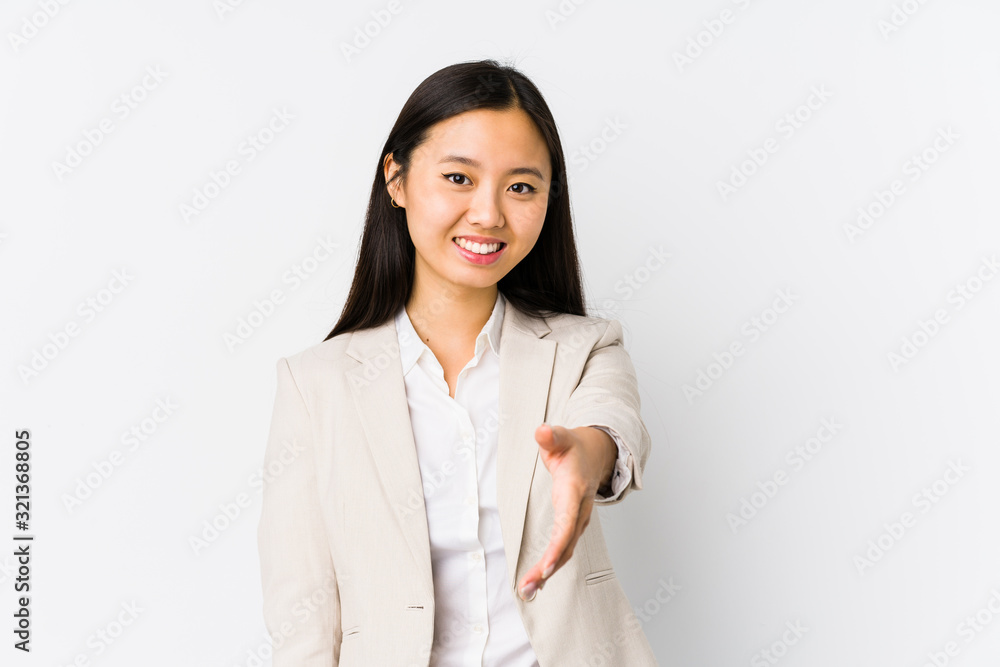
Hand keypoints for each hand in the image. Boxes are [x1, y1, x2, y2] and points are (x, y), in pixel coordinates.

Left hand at [517, 424, 616, 600]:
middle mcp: (579, 510)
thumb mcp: (561, 437)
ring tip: (527, 590)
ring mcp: (578, 519)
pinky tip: (536, 581)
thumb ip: (551, 437)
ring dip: (547, 573)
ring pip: (565, 551)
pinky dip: (550, 566)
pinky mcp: (573, 525)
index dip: (558, 545)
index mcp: (574, 490)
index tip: (546, 566)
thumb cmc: (573, 447)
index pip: (568, 522)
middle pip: (565, 544)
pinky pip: (563, 549)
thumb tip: (542, 431)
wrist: (595, 453)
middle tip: (527, 588)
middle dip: (548, 568)